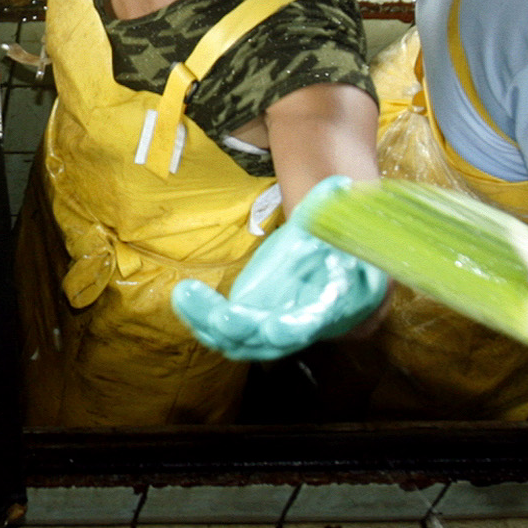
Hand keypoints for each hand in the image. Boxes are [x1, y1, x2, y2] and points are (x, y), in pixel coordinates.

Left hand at [169, 175, 389, 360]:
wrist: (329, 252)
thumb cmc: (335, 233)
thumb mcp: (339, 216)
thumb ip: (336, 204)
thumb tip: (340, 185)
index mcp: (342, 302)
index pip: (323, 319)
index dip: (299, 327)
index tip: (275, 330)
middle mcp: (310, 324)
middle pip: (276, 339)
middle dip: (246, 331)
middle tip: (220, 317)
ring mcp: (280, 330)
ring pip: (246, 342)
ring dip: (212, 325)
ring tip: (186, 296)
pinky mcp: (255, 325)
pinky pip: (226, 332)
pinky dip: (202, 319)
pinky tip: (185, 297)